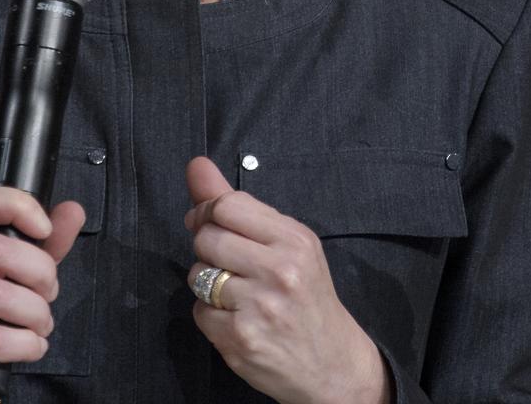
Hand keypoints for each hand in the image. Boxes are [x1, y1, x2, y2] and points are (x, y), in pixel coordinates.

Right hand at [0, 186, 85, 403]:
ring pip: (1, 296)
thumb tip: (73, 210)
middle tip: (46, 294)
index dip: (19, 207)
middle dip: (40, 273)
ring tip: (38, 325)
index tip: (45, 231)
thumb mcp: (6, 278)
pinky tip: (29, 347)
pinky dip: (27, 345)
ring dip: (37, 314)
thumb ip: (40, 246)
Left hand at [184, 157, 389, 403]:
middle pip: (206, 238)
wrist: (335, 367)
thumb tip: (195, 164)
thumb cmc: (306, 296)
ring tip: (238, 295)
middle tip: (230, 265)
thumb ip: (238, 205)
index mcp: (294, 239)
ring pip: (198, 274)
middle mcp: (279, 271)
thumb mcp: (287, 243)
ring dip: (208, 284)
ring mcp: (259, 307)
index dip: (206, 212)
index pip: (226, 206)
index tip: (207, 222)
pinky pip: (199, 312)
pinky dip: (211, 316)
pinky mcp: (241, 339)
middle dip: (208, 248)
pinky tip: (237, 320)